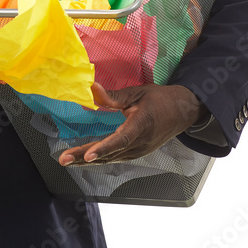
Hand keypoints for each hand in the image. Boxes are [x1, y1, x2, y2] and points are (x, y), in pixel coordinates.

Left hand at [58, 83, 206, 165]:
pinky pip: (115, 158)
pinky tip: (83, 158)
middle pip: (110, 153)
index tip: (89, 155)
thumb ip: (114, 96)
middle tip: (64, 159)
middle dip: (84, 157)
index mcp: (142, 124)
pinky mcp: (137, 153)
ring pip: (110, 158)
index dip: (104, 148)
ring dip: (87, 160)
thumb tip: (92, 88)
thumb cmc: (161, 100)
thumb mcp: (138, 92)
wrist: (183, 112)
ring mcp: (139, 151)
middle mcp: (141, 142)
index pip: (121, 139)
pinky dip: (99, 158)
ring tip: (67, 160)